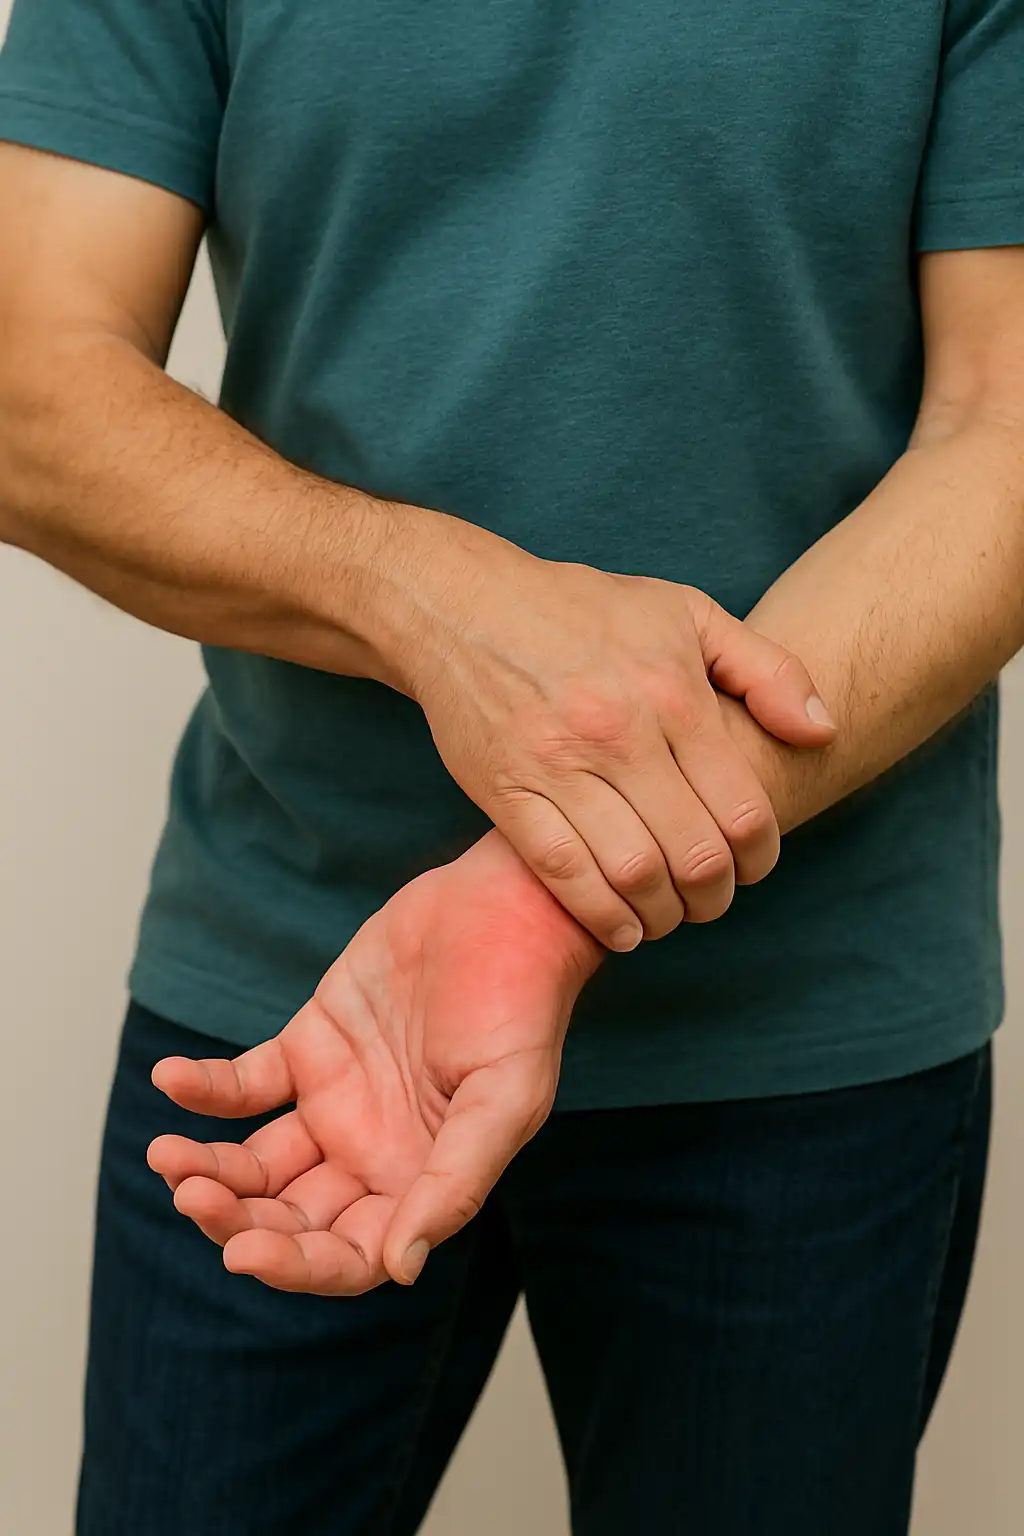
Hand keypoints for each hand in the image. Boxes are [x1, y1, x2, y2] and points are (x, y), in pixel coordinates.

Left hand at [147, 830, 602, 1295]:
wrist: (504, 910)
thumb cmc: (521, 1006)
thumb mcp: (505, 1099)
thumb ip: (453, 1184)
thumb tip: (400, 1267)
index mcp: (419, 1182)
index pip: (348, 1256)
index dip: (295, 1265)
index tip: (244, 1250)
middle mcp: (371, 1155)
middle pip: (289, 1216)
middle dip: (235, 1218)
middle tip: (193, 1195)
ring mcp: (336, 1102)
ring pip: (255, 1162)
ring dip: (209, 1167)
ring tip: (168, 1154)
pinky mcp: (309, 1046)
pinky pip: (243, 1084)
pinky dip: (204, 1088)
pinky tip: (171, 1080)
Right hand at [386, 512, 836, 949]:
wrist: (466, 606)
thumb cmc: (584, 610)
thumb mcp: (687, 612)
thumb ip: (767, 670)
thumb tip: (823, 732)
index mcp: (672, 692)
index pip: (743, 809)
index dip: (760, 858)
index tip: (753, 868)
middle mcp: (619, 732)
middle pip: (693, 853)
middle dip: (714, 897)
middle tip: (711, 901)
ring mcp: (558, 764)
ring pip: (631, 873)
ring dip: (661, 915)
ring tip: (666, 915)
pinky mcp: (506, 790)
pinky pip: (562, 873)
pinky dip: (599, 915)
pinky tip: (619, 926)